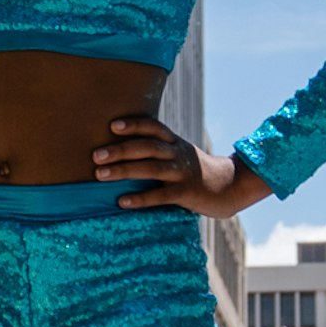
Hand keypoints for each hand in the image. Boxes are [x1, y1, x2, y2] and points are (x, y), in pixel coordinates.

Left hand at [92, 115, 265, 217]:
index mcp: (174, 142)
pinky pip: (160, 195)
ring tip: (100, 175)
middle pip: (147, 147)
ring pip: (150, 169)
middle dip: (120, 150)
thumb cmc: (195, 170)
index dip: (133, 125)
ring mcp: (182, 173)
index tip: (112, 125)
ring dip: (123, 171)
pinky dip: (140, 198)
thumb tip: (120, 149)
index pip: (153, 128)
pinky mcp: (186, 193)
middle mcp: (177, 154)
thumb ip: (157, 149)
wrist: (229, 187)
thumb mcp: (179, 152)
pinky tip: (122, 202)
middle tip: (95, 155)